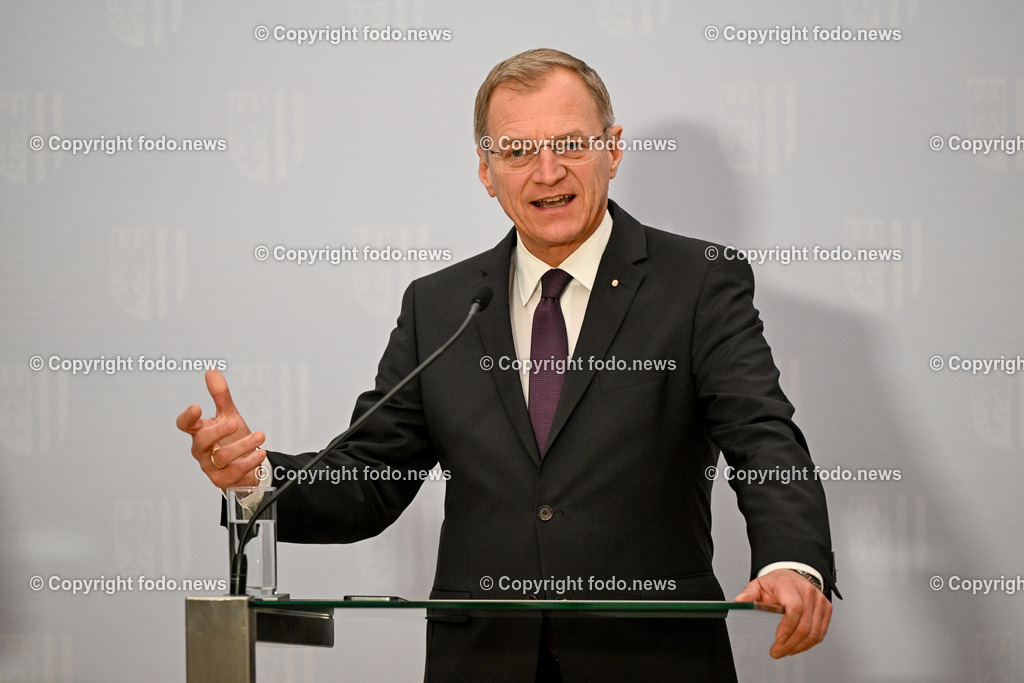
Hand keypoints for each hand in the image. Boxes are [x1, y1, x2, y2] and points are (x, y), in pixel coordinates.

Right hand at [176, 369, 266, 489]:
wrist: (247, 465)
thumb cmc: (233, 439)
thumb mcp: (229, 415)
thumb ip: (220, 396)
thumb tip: (211, 371)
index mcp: (200, 432)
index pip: (185, 425)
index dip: (187, 417)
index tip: (197, 407)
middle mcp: (202, 450)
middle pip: (201, 441)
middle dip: (218, 431)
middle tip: (235, 422)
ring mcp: (211, 466)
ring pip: (222, 457)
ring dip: (243, 445)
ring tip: (260, 436)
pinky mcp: (223, 480)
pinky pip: (235, 472)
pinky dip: (250, 461)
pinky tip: (260, 453)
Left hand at [734, 568, 831, 657]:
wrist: (792, 575)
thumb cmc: (776, 583)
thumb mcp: (758, 584)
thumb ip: (749, 594)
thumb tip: (739, 602)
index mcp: (789, 585)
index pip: (795, 608)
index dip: (788, 627)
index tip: (778, 639)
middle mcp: (808, 592)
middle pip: (804, 625)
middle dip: (790, 644)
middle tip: (776, 652)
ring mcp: (819, 601)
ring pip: (814, 632)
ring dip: (799, 647)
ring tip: (785, 651)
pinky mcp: (826, 609)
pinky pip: (820, 632)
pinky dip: (808, 643)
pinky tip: (797, 646)